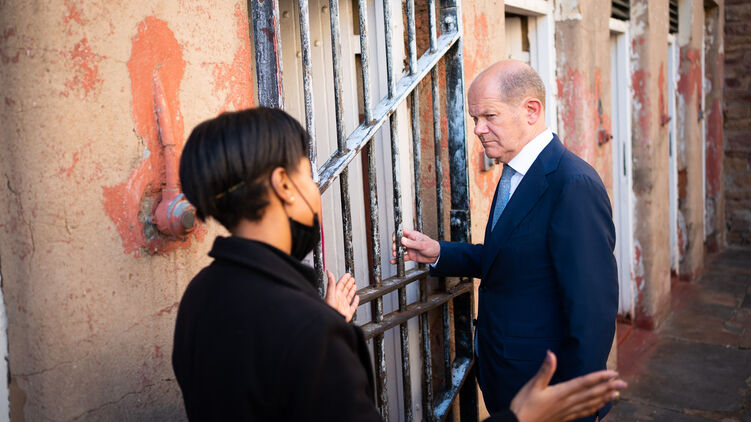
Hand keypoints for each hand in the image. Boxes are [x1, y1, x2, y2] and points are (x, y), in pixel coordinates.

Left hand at [324, 271, 359, 321]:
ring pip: (349, 296)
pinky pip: (353, 306)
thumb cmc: (329, 309)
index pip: (340, 284)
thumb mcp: (330, 294)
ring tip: (354, 285)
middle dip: (348, 283)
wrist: (332, 321)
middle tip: (352, 278)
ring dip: (352, 291)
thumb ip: (330, 283)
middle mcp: (340, 299)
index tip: (347, 274)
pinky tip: (357, 298)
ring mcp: (344, 306)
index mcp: (335, 294)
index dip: (344, 279)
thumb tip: (328, 272)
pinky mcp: (348, 313)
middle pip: (345, 289)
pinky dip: (356, 302)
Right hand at [390, 227, 440, 264]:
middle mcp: (410, 242)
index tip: (394, 239)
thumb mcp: (422, 244)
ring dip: (396, 252)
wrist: (436, 256)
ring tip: (395, 254)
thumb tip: (402, 240)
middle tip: (395, 248)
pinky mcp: (411, 256)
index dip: (397, 234)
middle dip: (395, 244)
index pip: (402, 232)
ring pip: (400, 249)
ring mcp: (410, 249)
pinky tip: (394, 261)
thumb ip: (411, 243)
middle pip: (399, 241)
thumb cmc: (432, 246)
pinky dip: (398, 259)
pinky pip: (403, 257)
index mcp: (413, 235)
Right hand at [509, 351, 626, 421]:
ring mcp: (567, 412)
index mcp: (560, 392)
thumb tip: (551, 353)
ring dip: (604, 398)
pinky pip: (583, 413)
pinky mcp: (564, 418)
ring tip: (616, 394)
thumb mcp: (532, 385)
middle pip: (591, 394)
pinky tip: (599, 407)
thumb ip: (545, 370)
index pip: (584, 383)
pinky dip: (594, 409)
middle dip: (608, 388)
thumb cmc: (524, 405)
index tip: (613, 373)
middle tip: (623, 383)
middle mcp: (567, 402)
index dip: (599, 377)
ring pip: (590, 404)